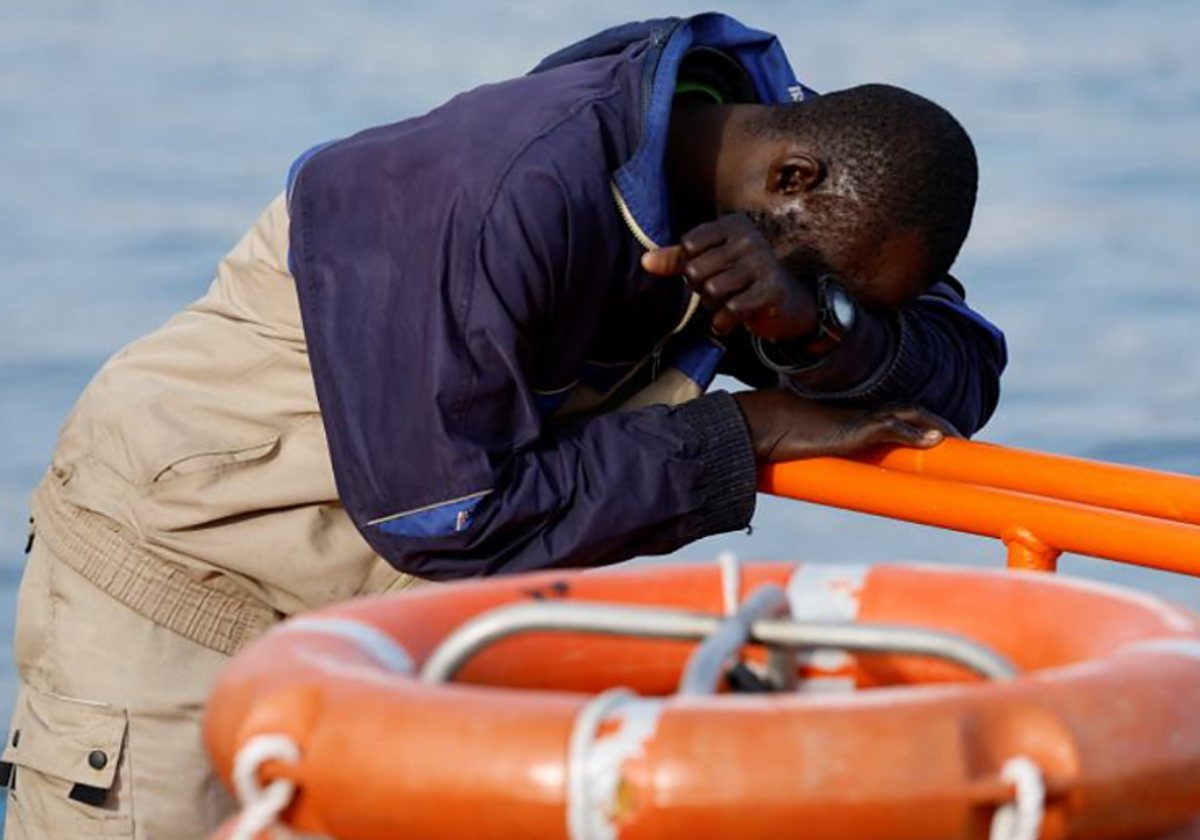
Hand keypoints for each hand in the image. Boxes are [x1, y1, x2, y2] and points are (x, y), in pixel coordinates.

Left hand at [641, 213, 817, 339]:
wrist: (785, 302)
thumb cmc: (740, 278)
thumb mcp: (710, 261)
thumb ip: (676, 259)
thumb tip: (646, 261)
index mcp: (733, 224)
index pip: (688, 245)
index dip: (690, 265)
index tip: (709, 271)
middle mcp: (749, 239)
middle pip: (696, 270)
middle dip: (700, 288)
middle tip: (718, 291)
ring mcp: (762, 264)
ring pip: (711, 291)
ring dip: (713, 306)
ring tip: (726, 304)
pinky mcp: (770, 290)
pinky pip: (731, 310)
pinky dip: (724, 322)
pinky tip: (731, 320)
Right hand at [733, 389, 958, 463]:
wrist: (760, 426)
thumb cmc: (779, 437)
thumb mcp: (812, 449)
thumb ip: (829, 457)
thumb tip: (829, 471)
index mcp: (854, 419)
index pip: (898, 416)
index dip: (922, 425)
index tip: (944, 438)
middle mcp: (860, 414)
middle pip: (911, 412)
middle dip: (940, 424)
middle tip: (964, 442)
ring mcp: (857, 419)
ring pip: (908, 414)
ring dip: (936, 425)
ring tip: (958, 439)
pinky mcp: (851, 428)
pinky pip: (889, 426)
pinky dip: (912, 432)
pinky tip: (932, 439)